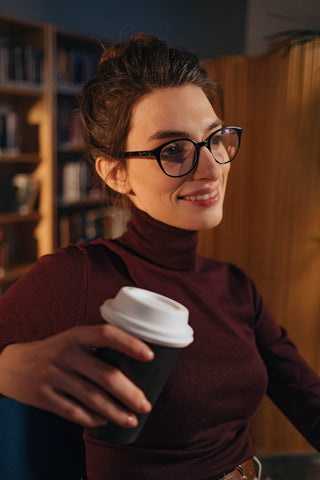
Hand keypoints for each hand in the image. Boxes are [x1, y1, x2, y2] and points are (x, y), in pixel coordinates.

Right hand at [0, 324, 153, 427]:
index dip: (130, 344)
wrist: (14, 365)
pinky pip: (74, 412)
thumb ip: (98, 346)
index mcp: (77, 335)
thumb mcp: (73, 339)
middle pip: (105, 375)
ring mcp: (54, 375)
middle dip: (129, 393)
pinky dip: (93, 419)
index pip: (107, 334)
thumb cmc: (56, 351)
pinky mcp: (45, 396)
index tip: (150, 356)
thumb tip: (139, 362)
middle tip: (146, 405)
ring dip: (116, 412)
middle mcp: (66, 353)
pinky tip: (105, 422)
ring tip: (132, 419)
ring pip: (92, 398)